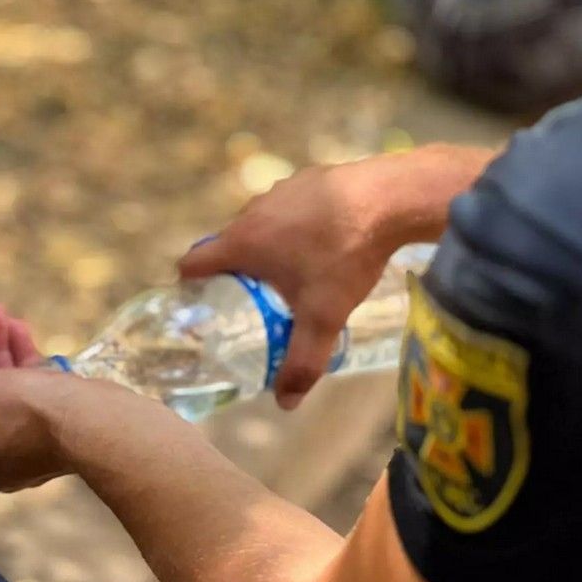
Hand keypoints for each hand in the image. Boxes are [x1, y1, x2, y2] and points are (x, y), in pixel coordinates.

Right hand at [178, 156, 404, 409]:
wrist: (390, 198)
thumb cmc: (345, 257)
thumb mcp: (323, 318)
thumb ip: (302, 362)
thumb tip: (285, 403)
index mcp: (242, 243)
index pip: (193, 262)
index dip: (191, 286)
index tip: (202, 304)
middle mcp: (251, 212)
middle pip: (226, 245)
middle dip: (234, 272)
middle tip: (254, 300)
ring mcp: (280, 190)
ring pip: (258, 224)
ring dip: (266, 246)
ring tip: (293, 272)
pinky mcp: (307, 177)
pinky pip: (288, 207)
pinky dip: (295, 224)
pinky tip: (324, 240)